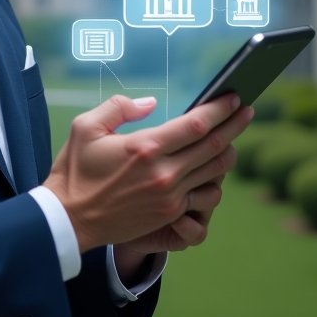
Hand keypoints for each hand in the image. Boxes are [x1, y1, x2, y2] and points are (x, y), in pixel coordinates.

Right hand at [43, 95, 251, 253]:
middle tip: (247, 110)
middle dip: (236, 125)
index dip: (220, 109)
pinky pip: (206, 195)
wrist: (69, 219)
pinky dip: (214, 180)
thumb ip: (119, 107)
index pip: (196, 125)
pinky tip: (211, 169)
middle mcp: (163, 173)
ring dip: (229, 153)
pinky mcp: (170, 214)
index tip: (234, 97)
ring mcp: (170, 197)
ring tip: (231, 139)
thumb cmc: (75, 170)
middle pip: (215, 146)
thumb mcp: (85, 127)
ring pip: (216, 172)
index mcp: (145, 148)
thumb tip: (151, 103)